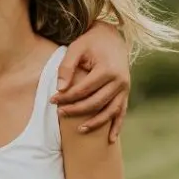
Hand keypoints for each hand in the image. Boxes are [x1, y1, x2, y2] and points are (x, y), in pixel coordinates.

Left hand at [52, 20, 130, 141]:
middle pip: (95, 102)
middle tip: (59, 113)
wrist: (112, 37)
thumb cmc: (90, 42)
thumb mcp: (76, 48)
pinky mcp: (126, 93)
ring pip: (110, 111)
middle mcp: (120, 81)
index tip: (52, 100)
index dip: (66, 97)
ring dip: (95, 123)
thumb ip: (66, 67)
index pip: (83, 90)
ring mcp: (125, 88)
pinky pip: (122, 112)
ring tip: (79, 130)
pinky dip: (117, 126)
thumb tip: (60, 89)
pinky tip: (110, 140)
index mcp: (107, 69)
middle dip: (76, 110)